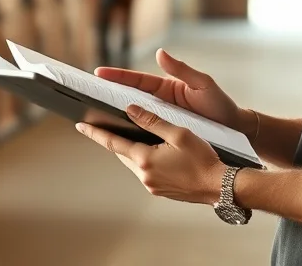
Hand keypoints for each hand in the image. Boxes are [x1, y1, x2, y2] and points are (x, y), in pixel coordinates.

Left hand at [77, 104, 225, 204]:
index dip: (95, 133)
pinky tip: (153, 153)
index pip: (112, 143)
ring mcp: (152, 186)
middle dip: (116, 140)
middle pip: (122, 153)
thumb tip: (130, 110)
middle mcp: (144, 175)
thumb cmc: (203, 158)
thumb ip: (152, 120)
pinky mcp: (161, 191)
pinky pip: (145, 172)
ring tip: (134, 136)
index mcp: (145, 159)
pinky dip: (144, 160)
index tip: (80, 126)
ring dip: (132, 151)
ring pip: (134, 163)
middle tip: (107, 126)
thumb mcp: (178, 133)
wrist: (221, 186)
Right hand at [95, 48, 247, 131]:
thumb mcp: (203, 84)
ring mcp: (160, 118)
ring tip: (93, 115)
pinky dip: (128, 133)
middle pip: (129, 96)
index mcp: (166, 88)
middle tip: (86, 91)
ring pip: (133, 115)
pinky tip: (116, 138)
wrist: (233, 130)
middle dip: (108, 93)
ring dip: (114, 114)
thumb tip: (159, 53)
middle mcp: (160, 102)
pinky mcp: (163, 133)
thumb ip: (182, 70)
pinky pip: (142, 132)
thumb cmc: (220, 105)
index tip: (98, 73)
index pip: (137, 80)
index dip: (118, 76)